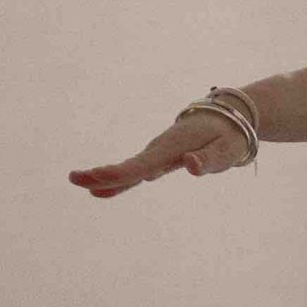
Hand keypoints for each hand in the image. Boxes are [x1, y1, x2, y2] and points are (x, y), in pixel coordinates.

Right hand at [69, 110, 248, 197]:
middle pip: (131, 166)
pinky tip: (102, 190)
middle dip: (104, 174)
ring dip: (107, 177)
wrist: (231, 116)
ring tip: (82, 185)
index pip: (144, 163)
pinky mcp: (161, 157)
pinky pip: (137, 170)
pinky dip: (120, 179)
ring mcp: (159, 152)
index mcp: (174, 146)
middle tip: (74, 179)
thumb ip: (209, 160)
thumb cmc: (231, 135)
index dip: (121, 173)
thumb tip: (189, 166)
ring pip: (131, 168)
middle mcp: (161, 148)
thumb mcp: (228, 150)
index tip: (98, 177)